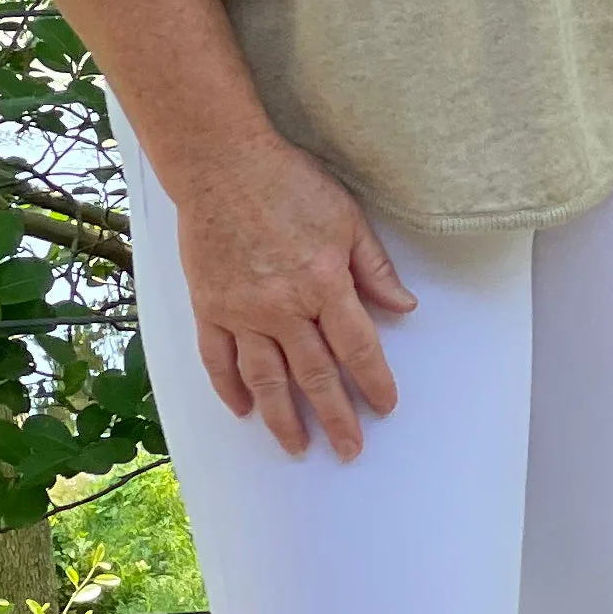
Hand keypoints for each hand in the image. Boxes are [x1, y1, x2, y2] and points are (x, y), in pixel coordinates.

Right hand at [168, 128, 416, 456]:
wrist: (222, 164)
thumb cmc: (288, 183)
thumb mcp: (347, 218)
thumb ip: (374, 268)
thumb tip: (403, 305)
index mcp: (324, 284)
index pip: (357, 347)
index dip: (374, 382)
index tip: (384, 406)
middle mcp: (283, 307)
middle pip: (315, 375)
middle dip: (335, 417)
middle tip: (349, 449)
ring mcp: (242, 311)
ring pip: (266, 379)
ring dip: (283, 418)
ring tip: (297, 446)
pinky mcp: (209, 307)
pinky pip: (218, 359)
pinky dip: (229, 388)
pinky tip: (243, 410)